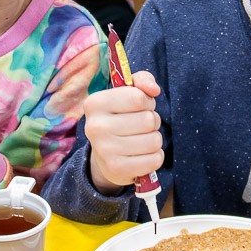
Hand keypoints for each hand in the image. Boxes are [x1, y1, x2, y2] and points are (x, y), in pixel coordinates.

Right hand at [83, 70, 162, 194]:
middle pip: (148, 120)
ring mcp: (104, 150)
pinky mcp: (117, 169)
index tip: (140, 107)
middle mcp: (95, 126)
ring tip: (141, 140)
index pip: (138, 97)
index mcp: (94, 103)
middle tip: (141, 126)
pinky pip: (155, 159)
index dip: (147, 102)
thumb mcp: (127, 93)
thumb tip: (154, 90)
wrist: (104, 157)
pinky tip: (142, 155)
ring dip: (155, 139)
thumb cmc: (120, 118)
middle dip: (152, 121)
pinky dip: (155, 156)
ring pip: (154, 140)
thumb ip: (142, 81)